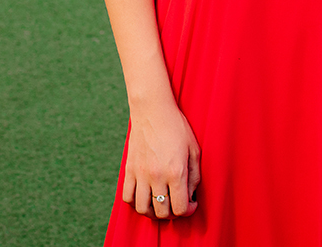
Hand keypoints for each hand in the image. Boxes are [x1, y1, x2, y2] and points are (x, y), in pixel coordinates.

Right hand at [123, 101, 200, 219]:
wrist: (152, 109)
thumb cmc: (176, 127)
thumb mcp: (194, 150)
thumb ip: (194, 176)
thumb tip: (191, 195)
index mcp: (176, 172)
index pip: (180, 208)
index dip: (188, 211)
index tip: (191, 203)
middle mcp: (156, 176)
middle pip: (162, 212)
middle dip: (173, 213)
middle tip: (176, 202)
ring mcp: (140, 174)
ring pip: (143, 209)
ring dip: (153, 212)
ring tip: (160, 203)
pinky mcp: (129, 169)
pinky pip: (127, 197)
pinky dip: (135, 202)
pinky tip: (145, 195)